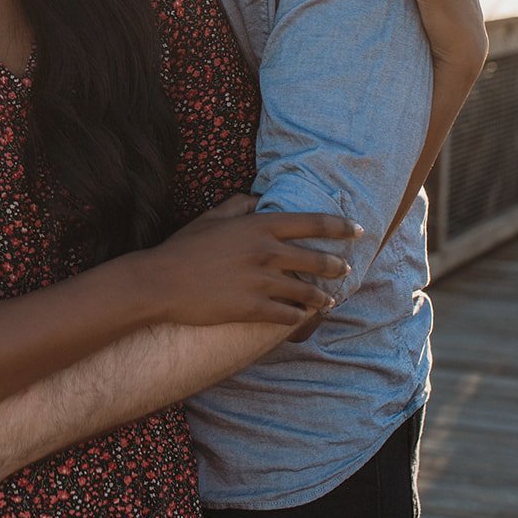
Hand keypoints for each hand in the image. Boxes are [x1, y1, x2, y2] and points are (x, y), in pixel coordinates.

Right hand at [147, 209, 360, 327]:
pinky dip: (298, 316)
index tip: (356, 230)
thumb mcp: (211, 217)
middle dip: (336, 266)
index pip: (312, 223)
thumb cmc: (184, 247)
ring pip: (306, 291)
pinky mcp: (252, 308)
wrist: (161, 282)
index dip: (339, 227)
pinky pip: (287, 315)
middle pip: (317, 260)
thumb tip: (258, 200)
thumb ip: (238, 205)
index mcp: (258, 226)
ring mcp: (261, 282)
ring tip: (329, 300)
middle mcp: (266, 252)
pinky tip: (301, 317)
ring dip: (321, 297)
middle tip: (345, 270)